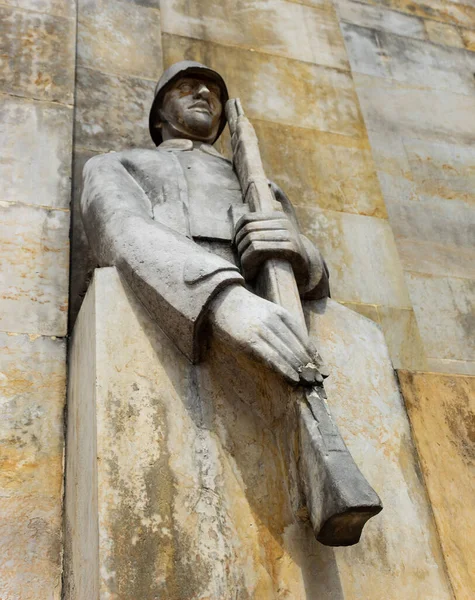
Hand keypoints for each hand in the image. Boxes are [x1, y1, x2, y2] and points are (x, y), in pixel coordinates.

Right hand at [207, 285, 321, 384]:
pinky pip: (271, 357)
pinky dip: (284, 368)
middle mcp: (275, 321)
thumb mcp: (269, 313)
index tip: (323, 370)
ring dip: (300, 369)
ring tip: (309, 382)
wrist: (223, 300)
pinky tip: (293, 377)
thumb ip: (284, 329)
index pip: (303, 338)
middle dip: (310, 365)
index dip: (314, 356)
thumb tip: (302, 351)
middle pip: (297, 347)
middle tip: (318, 380)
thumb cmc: (247, 311)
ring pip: (286, 353)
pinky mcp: (250, 340)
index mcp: (282, 314)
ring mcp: (262, 330)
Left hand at [234, 212, 308, 282]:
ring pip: (251, 240)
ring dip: (243, 255)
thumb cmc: (285, 251)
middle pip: (248, 230)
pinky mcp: (290, 248)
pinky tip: (251, 270)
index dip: (237, 234)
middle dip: (240, 246)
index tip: (237, 247)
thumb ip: (276, 210)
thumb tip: (273, 183)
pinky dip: (249, 261)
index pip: (246, 220)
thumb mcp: (280, 230)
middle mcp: (284, 222)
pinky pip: (257, 249)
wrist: (305, 269)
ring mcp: (288, 234)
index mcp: (278, 216)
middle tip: (241, 258)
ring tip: (247, 265)